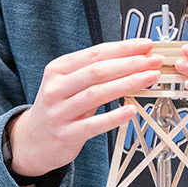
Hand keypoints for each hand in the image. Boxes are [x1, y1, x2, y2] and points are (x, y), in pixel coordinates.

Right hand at [8, 39, 162, 177]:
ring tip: (150, 79)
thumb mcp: (68, 83)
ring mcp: (60, 112)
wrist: (33, 141)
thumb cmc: (59, 107)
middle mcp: (56, 88)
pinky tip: (131, 110)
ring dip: (128, 84)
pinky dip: (114, 117)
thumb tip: (133, 57)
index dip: (123, 48)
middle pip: (98, 71)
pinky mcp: (66, 134)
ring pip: (97, 94)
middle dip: (130, 64)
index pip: (96, 54)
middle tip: (154, 61)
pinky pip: (93, 125)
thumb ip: (95, 72)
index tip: (146, 45)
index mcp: (58, 69)